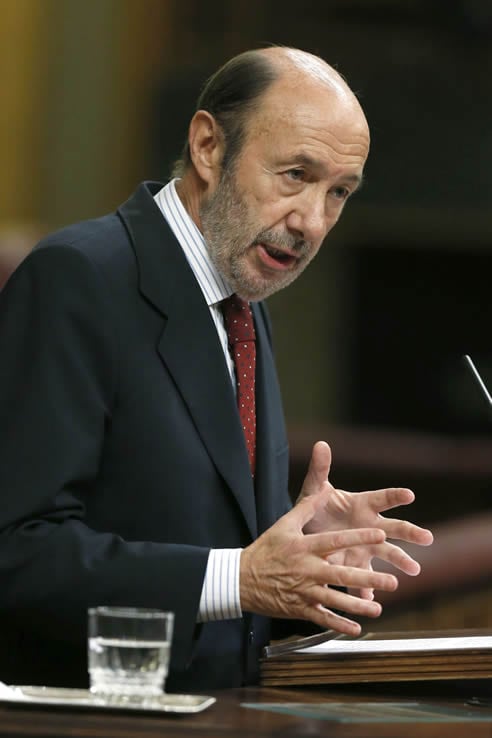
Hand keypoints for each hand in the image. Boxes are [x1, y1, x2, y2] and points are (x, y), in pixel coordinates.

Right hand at [240, 487, 397, 635]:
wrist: (241, 578)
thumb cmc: (265, 549)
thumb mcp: (284, 524)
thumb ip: (306, 507)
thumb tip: (323, 488)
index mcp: (304, 547)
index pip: (336, 541)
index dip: (358, 537)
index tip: (379, 535)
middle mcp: (307, 570)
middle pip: (342, 574)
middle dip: (368, 578)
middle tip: (393, 581)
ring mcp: (304, 591)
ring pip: (336, 600)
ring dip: (358, 605)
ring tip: (377, 608)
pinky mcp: (300, 609)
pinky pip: (323, 619)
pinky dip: (339, 625)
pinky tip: (356, 629)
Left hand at [298, 441, 433, 598]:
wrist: (306, 533)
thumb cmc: (315, 507)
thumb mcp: (314, 490)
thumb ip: (319, 470)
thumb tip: (321, 443)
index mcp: (362, 505)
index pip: (382, 498)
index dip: (395, 496)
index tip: (409, 494)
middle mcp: (370, 526)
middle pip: (395, 528)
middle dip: (410, 532)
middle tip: (427, 538)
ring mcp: (365, 547)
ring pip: (388, 554)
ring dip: (401, 561)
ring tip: (414, 570)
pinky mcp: (356, 564)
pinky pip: (364, 577)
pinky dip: (367, 587)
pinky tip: (371, 597)